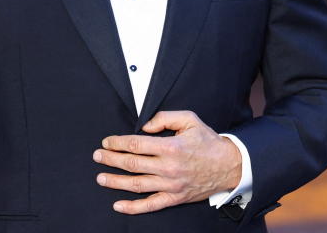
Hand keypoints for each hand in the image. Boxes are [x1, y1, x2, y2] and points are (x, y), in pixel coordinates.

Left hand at [93, 110, 242, 214]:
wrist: (229, 165)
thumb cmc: (208, 142)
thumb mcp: (189, 120)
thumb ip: (164, 118)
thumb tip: (144, 126)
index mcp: (170, 147)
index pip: (136, 144)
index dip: (117, 143)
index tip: (107, 142)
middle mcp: (168, 167)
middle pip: (132, 164)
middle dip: (110, 160)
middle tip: (97, 156)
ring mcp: (170, 185)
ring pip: (136, 185)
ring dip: (115, 182)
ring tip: (101, 178)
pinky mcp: (175, 198)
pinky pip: (150, 205)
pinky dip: (132, 207)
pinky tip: (118, 205)